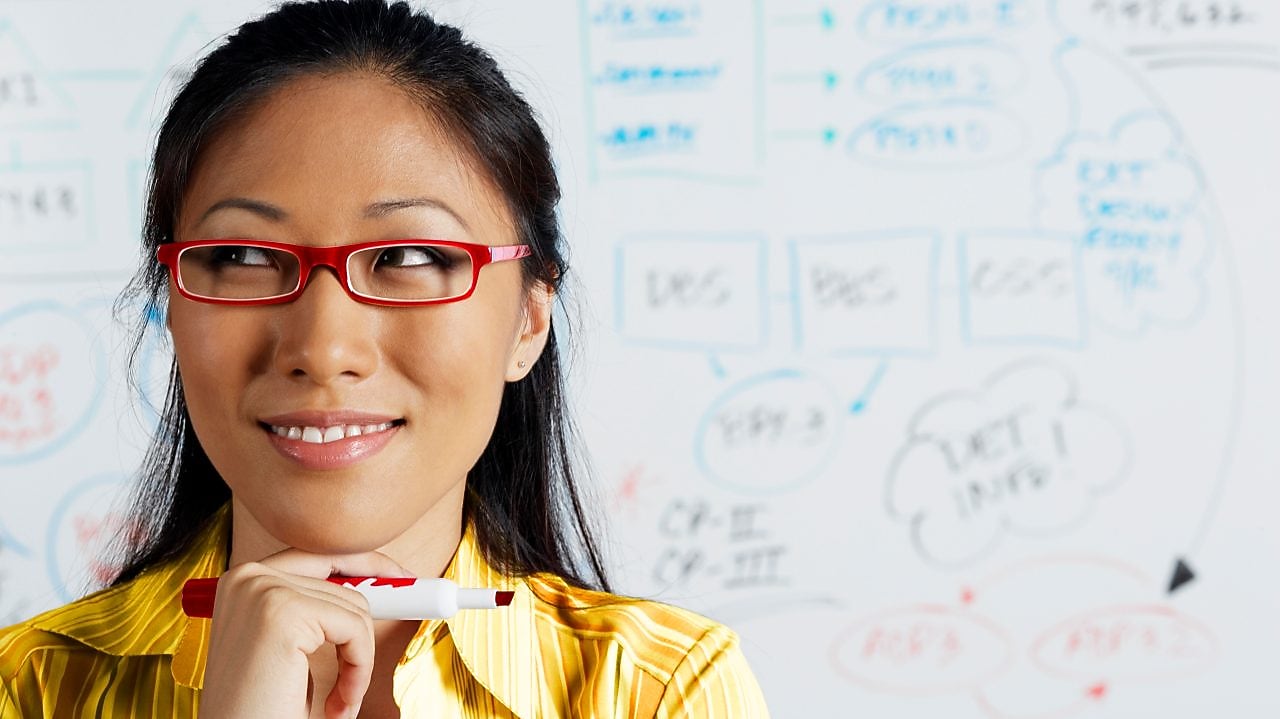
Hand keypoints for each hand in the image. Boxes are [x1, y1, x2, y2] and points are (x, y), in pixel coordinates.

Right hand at [197, 550, 411, 718]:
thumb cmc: (263, 706)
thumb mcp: (290, 648)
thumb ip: (316, 610)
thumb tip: (376, 580)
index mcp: (244, 581)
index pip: (319, 554)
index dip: (365, 564)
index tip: (401, 578)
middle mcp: (248, 576)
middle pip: (342, 578)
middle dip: (370, 618)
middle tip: (392, 633)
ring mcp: (263, 589)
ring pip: (355, 605)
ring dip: (358, 660)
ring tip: (339, 700)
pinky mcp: (283, 611)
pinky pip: (356, 628)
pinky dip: (359, 670)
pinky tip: (337, 704)